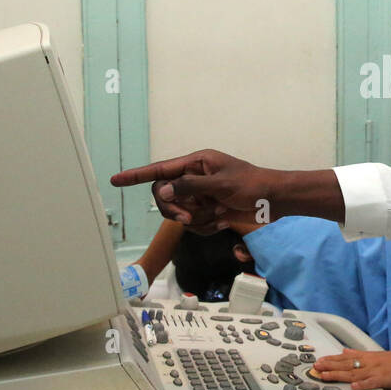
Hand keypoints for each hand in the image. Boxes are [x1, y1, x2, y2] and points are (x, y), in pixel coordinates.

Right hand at [111, 149, 270, 233]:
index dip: (136, 176)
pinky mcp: (208, 211)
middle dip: (174, 209)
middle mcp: (195, 178)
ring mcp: (200, 196)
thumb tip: (161, 190)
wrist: (275, 201)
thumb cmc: (252, 185)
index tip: (115, 180)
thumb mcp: (221, 184)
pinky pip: (194, 224)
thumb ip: (189, 187)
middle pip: (164, 196)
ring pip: (179, 213)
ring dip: (196, 220)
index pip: (160, 170)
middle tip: (189, 216)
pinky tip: (223, 221)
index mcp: (196, 163)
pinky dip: (206, 226)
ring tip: (218, 215)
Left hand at [314, 348, 390, 389]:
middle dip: (329, 366)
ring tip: (325, 376)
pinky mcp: (385, 379)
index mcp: (367, 356)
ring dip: (338, 375)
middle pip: (346, 364)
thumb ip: (359, 354)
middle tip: (315, 367)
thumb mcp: (376, 354)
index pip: (345, 358)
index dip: (331, 359)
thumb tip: (344, 351)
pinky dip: (362, 384)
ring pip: (354, 373)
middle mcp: (369, 362)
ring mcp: (377, 371)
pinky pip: (372, 382)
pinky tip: (353, 386)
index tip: (319, 361)